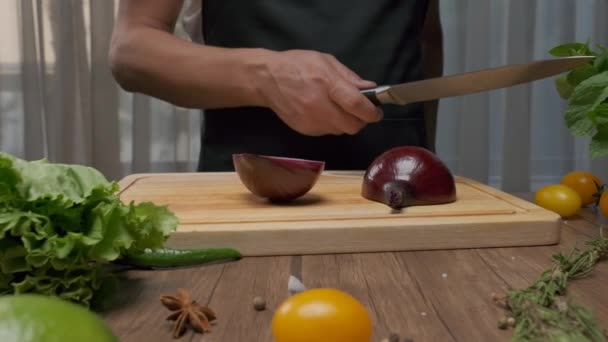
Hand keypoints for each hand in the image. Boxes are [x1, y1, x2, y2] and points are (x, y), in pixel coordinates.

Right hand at [257, 50, 382, 135]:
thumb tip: (369, 89)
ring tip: (337, 108)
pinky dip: (331, 124)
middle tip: (359, 111)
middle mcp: (319, 106)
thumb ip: (349, 77)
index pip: (357, 106)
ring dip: (345, 122)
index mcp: (327, 84)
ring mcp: (311, 121)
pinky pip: (327, 132)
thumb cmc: (298, 65)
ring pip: (340, 131)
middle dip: (360, 120)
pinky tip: (323, 111)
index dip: (372, 112)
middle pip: (352, 126)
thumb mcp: (326, 61)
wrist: (266, 79)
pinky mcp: (304, 130)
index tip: (377, 112)